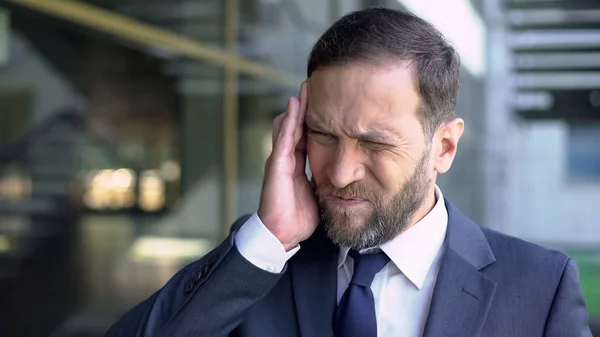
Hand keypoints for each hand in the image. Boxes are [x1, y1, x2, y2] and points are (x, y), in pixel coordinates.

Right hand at [258, 82, 318, 250]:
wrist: (283, 234)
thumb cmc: (298, 215)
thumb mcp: (316, 191)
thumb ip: (322, 177)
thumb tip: (340, 172)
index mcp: (296, 162)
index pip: (305, 132)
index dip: (314, 116)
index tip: (328, 100)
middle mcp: (287, 157)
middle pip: (295, 124)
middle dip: (305, 105)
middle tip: (316, 84)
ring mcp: (280, 159)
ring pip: (288, 125)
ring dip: (297, 106)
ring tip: (306, 87)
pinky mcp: (277, 165)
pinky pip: (284, 138)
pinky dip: (290, 121)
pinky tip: (295, 105)